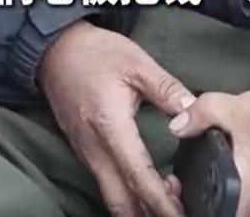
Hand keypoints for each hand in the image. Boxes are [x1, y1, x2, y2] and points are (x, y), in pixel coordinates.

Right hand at [37, 20, 193, 216]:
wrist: (56, 50)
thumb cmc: (96, 53)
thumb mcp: (136, 62)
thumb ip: (166, 88)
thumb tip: (193, 110)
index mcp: (110, 126)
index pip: (137, 174)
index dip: (160, 199)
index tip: (179, 213)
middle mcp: (94, 149)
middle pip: (121, 201)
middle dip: (149, 213)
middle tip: (179, 213)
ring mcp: (86, 154)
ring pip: (112, 197)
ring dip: (138, 207)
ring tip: (168, 203)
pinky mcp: (84, 153)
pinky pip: (105, 185)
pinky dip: (127, 195)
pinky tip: (146, 190)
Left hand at [169, 88, 249, 216]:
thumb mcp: (237, 108)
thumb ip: (203, 113)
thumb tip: (175, 126)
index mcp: (245, 193)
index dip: (190, 211)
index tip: (173, 195)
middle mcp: (249, 203)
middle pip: (213, 216)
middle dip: (189, 204)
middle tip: (171, 186)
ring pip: (219, 210)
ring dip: (199, 198)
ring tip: (177, 181)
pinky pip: (226, 198)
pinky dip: (209, 189)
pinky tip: (196, 173)